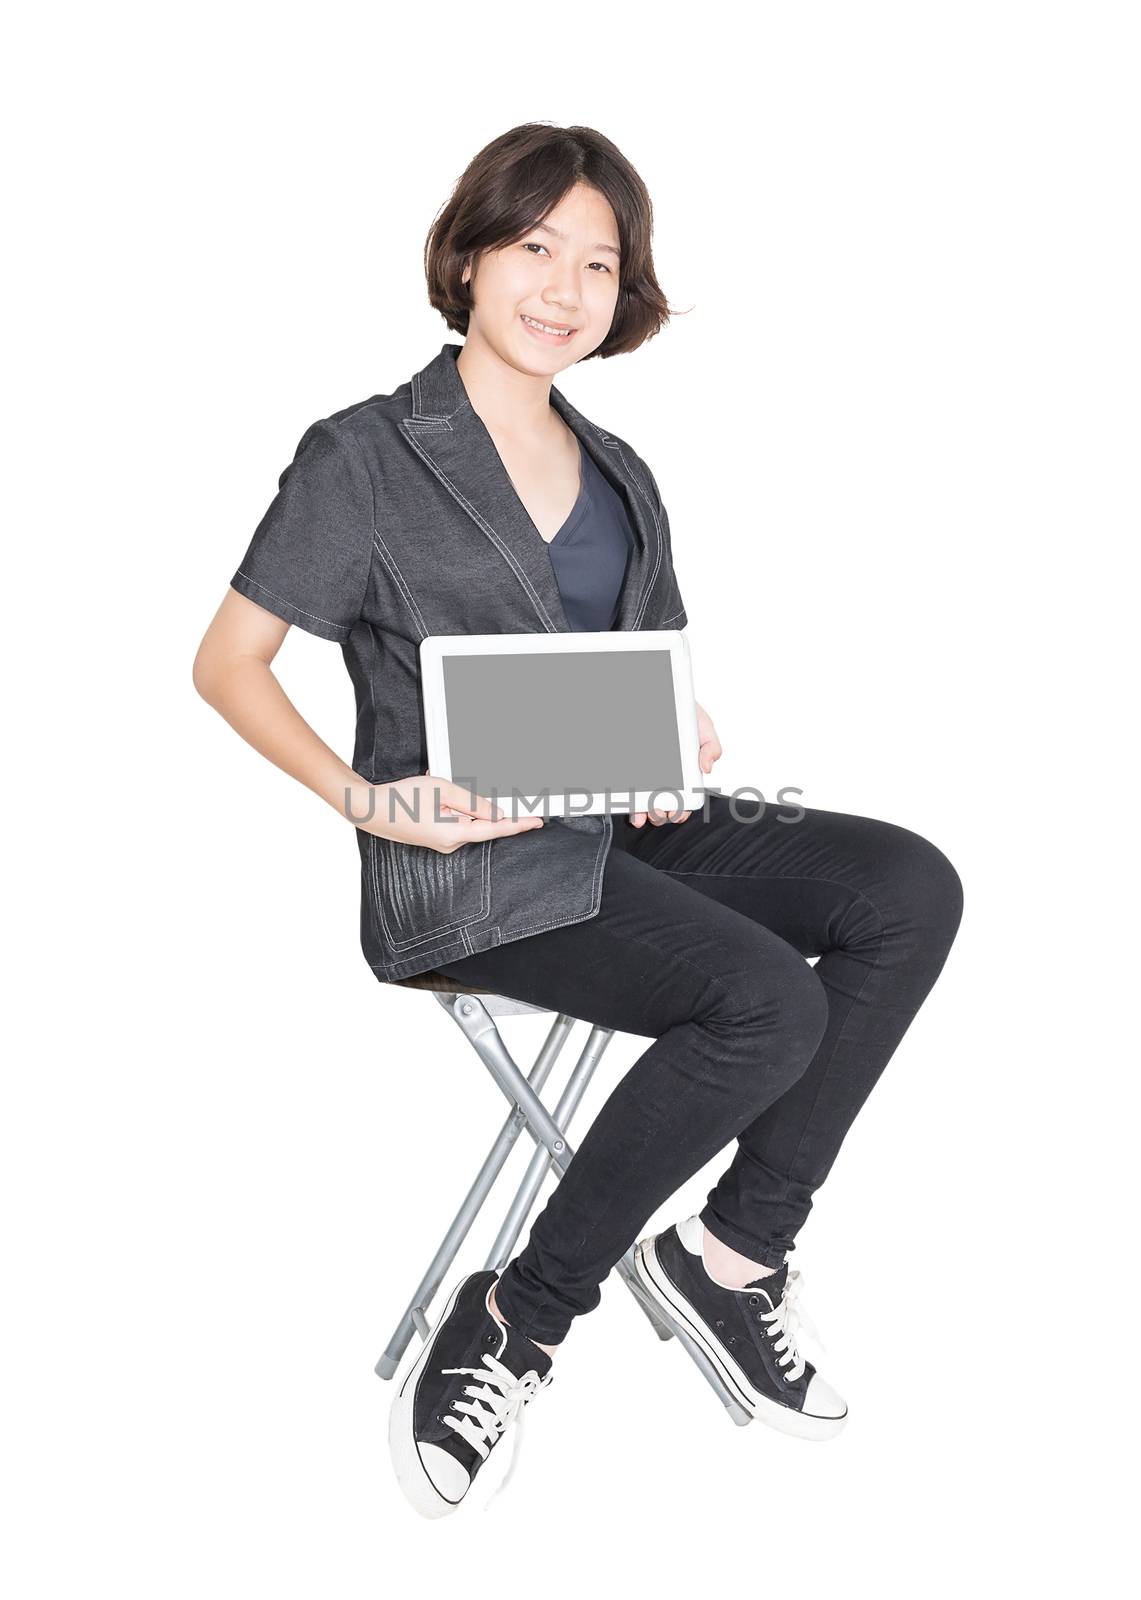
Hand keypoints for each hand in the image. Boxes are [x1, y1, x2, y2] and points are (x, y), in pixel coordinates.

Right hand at [360, 773, 544, 852]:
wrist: (369, 810)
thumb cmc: (401, 799)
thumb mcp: (443, 790)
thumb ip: (473, 802)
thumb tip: (496, 812)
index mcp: (455, 834)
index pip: (496, 829)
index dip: (519, 824)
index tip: (537, 821)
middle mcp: (451, 844)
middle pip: (480, 822)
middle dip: (475, 802)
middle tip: (458, 789)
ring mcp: (442, 843)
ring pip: (465, 819)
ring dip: (457, 801)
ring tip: (432, 789)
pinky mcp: (435, 838)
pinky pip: (451, 820)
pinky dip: (447, 806)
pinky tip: (429, 796)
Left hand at [628, 701, 722, 827]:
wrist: (667, 696)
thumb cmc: (686, 713)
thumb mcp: (705, 728)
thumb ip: (711, 747)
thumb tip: (707, 768)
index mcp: (685, 774)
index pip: (683, 800)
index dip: (680, 811)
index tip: (677, 814)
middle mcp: (665, 778)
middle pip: (662, 806)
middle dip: (661, 815)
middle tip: (660, 811)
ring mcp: (647, 775)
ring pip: (644, 803)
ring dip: (644, 813)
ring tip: (644, 813)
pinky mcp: (631, 770)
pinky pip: (627, 790)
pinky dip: (628, 802)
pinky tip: (629, 805)